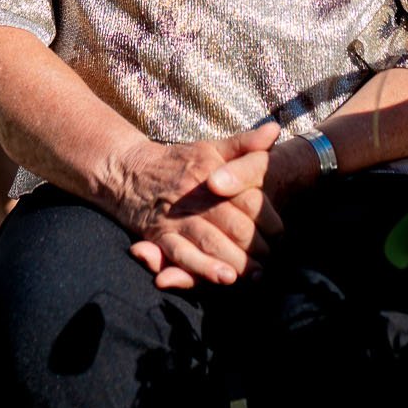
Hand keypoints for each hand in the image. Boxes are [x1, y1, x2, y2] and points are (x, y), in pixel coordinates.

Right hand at [113, 125, 284, 290]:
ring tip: (256, 274)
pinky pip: (182, 255)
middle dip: (257, 246)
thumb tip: (274, 130)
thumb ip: (245, 143)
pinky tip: (224, 278)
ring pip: (212, 242)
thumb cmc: (177, 162)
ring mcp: (176, 217)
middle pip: (235, 225)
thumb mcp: (211, 148)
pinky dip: (204, 268)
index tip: (279, 235)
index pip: (249, 200)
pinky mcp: (159, 236)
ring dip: (237, 262)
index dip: (268, 221)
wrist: (128, 170)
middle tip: (271, 258)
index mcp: (212, 172)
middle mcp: (195, 195)